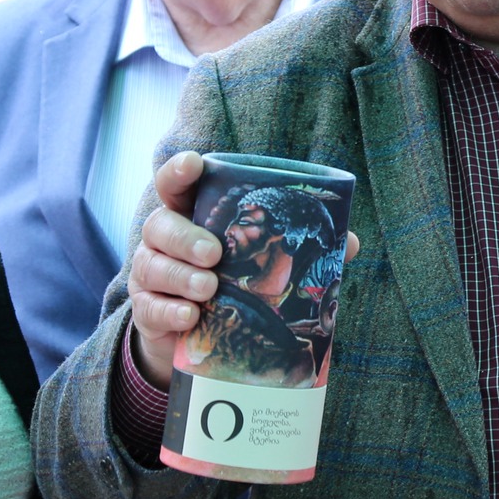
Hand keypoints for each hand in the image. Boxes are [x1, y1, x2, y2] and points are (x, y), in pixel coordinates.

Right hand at [127, 151, 361, 388]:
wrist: (201, 335)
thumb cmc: (233, 281)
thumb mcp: (262, 260)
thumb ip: (303, 247)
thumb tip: (351, 243)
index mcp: (193, 216)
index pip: (174, 183)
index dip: (179, 170)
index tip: (194, 163)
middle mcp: (164, 239)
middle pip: (160, 224)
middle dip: (186, 237)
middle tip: (215, 254)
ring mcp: (150, 274)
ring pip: (151, 264)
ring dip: (181, 275)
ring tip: (208, 289)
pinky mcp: (146, 310)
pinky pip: (148, 306)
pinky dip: (169, 309)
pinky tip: (189, 316)